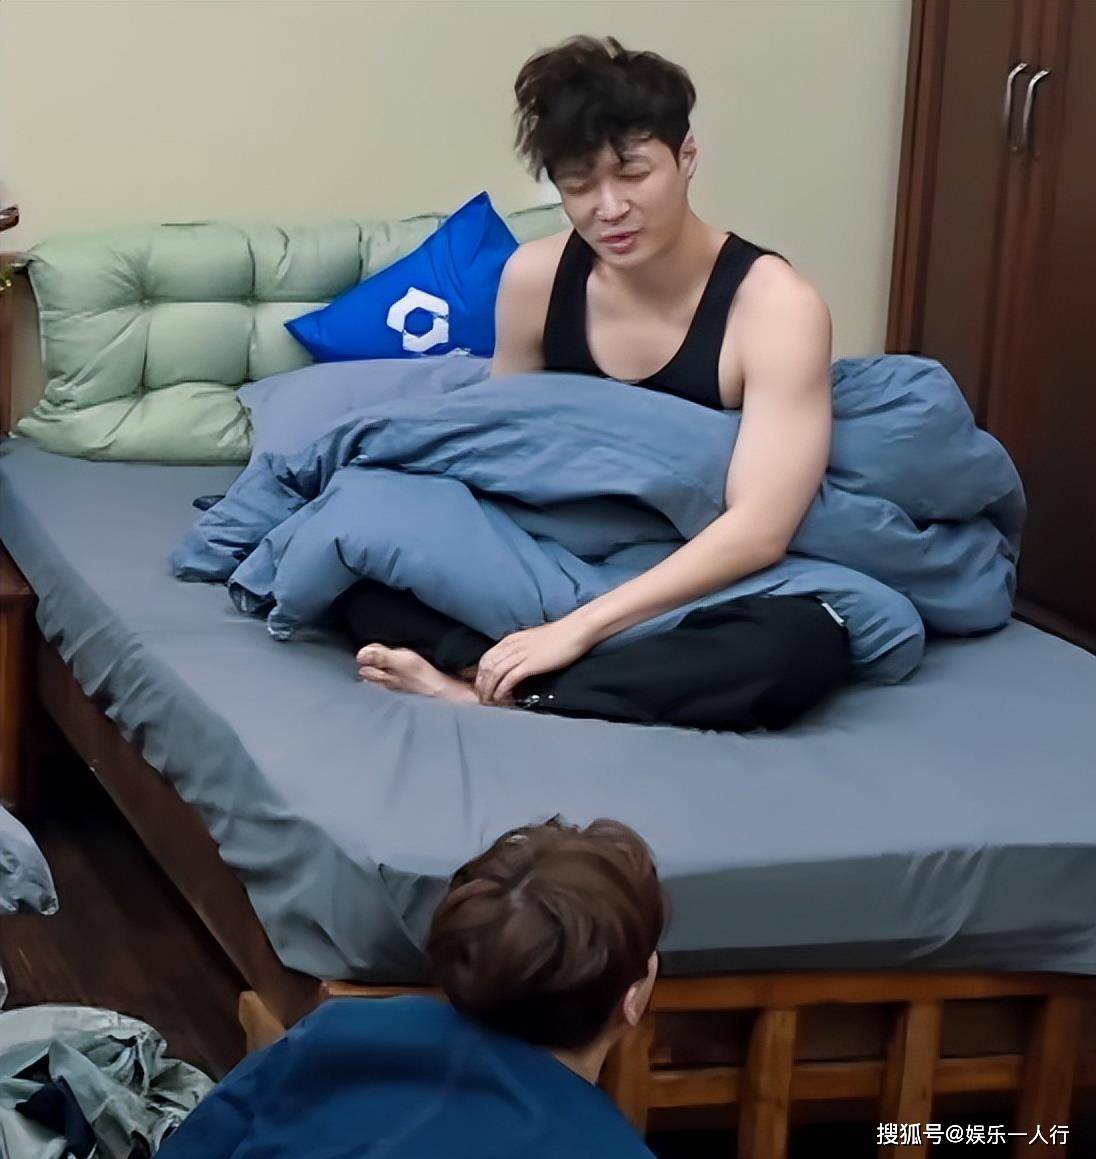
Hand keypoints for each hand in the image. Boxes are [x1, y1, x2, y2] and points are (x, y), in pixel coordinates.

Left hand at [474, 617, 596, 704]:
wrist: (575, 630)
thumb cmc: (559, 636)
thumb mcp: (533, 640)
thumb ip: (521, 650)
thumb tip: (516, 663)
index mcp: (511, 639)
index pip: (487, 657)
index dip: (479, 673)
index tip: (479, 685)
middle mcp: (512, 645)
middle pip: (487, 666)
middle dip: (480, 683)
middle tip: (480, 697)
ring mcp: (521, 654)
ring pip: (495, 673)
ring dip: (488, 689)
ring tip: (487, 701)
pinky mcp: (530, 664)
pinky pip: (509, 678)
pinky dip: (502, 689)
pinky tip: (500, 698)